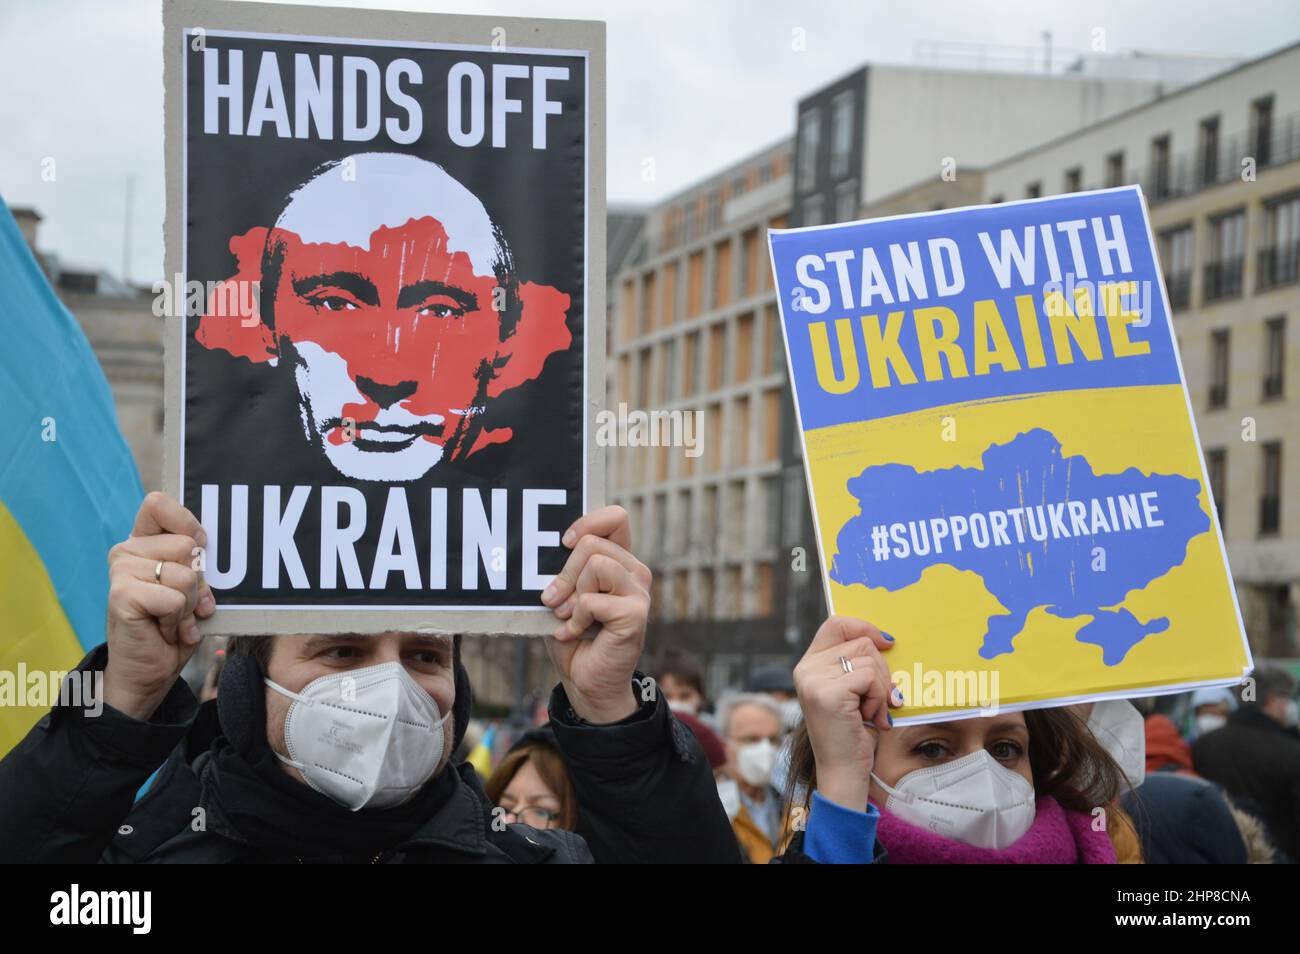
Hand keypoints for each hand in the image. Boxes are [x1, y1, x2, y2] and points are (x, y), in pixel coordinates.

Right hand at [103, 492, 216, 720]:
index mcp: (143, 542)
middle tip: (182, 604)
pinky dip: (179, 620)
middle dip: (198, 582)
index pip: (158, 503)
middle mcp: (127, 551)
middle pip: (188, 545)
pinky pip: (175, 599)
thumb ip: (195, 560)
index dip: (186, 521)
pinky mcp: (121, 595)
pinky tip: (164, 630)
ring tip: (172, 619)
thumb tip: (203, 541)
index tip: (198, 546)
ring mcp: (121, 571)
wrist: (148, 671)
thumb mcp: (192, 587)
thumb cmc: (174, 625)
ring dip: (189, 605)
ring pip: (185, 575)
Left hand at [540, 506, 650, 723]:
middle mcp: (634, 571)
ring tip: (567, 616)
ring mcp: (639, 592)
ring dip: (571, 594)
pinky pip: (592, 599)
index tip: (564, 543)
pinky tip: (575, 633)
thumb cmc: (571, 635)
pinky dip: (575, 619)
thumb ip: (562, 569)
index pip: (616, 518)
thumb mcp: (562, 594)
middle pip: (593, 543)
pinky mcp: (635, 614)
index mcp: (619, 561)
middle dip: (563, 572)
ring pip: (595, 564)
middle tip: (553, 599)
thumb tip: (546, 547)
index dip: (587, 523)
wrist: (586, 681)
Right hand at [793, 616, 898, 811]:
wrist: (843, 771)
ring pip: (869, 660)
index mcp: (808, 665)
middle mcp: (806, 669)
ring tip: (871, 712)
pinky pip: (870, 677)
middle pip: (861, 643)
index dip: (863, 627)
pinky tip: (871, 719)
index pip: (836, 624)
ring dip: (881, 689)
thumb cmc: (852, 732)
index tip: (886, 642)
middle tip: (876, 701)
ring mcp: (814, 680)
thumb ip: (856, 664)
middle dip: (881, 672)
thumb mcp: (851, 690)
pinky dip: (879, 699)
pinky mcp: (828, 694)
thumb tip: (884, 638)